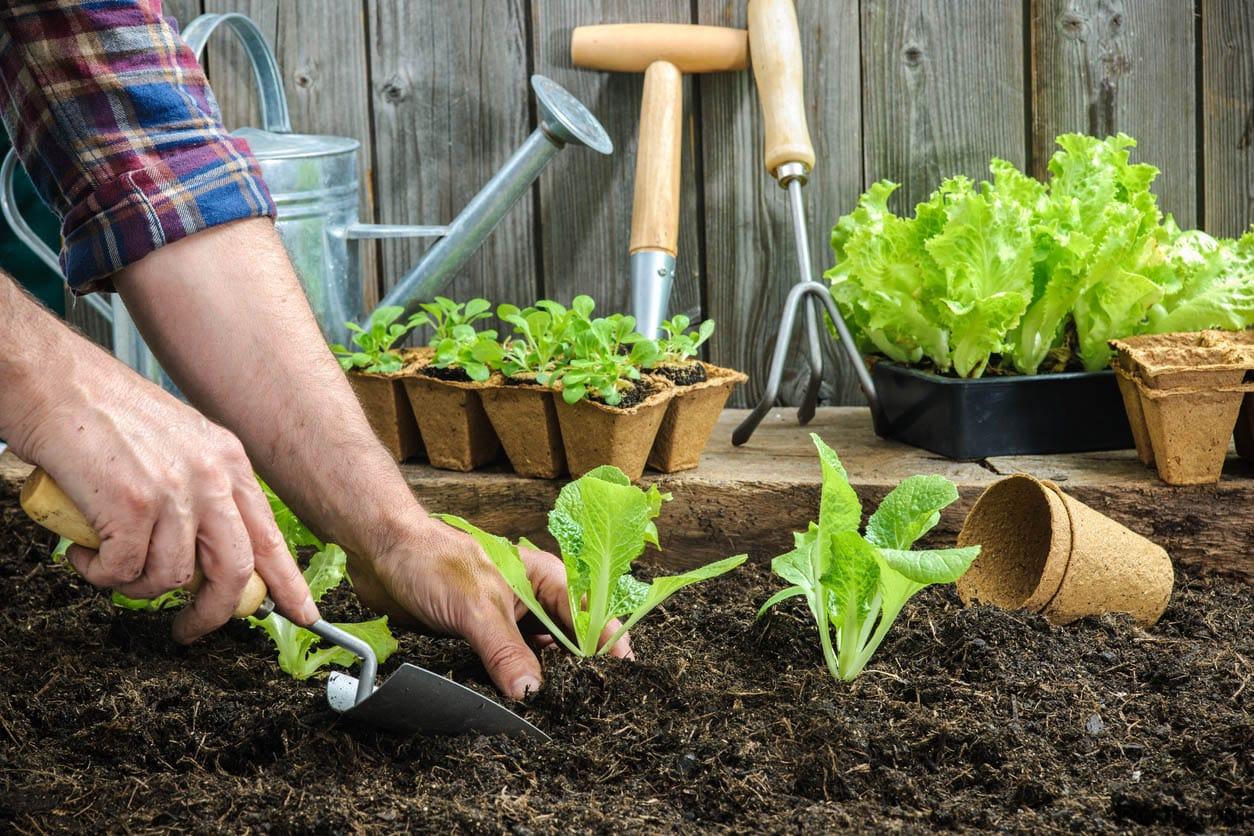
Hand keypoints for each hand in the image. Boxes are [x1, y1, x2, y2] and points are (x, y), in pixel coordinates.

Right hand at [11, 353, 318, 641]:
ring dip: (135, 587)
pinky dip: (99, 573)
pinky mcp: (132, 505)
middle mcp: (212, 476)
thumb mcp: (178, 443)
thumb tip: (202, 551)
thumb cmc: (103, 414)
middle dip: (213, 612)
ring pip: (171, 578)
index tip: (303, 614)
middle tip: (189, 628)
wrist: (53, 381)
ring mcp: (175, 491)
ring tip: (110, 565)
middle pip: (234, 570)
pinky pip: (123, 571)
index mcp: (229, 461)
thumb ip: (201, 490)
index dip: (288, 583)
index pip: (269, 536)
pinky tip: (85, 552)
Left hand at [347, 517, 632, 699]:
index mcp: (543, 578)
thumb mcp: (476, 607)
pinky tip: (515, 706)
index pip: (588, 614)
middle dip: (578, 670)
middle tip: (588, 705)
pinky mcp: (480, 639)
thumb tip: (532, 693)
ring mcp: (506, 621)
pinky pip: (506, 668)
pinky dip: (512, 686)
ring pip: (537, 657)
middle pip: (568, 640)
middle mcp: (530, 600)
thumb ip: (505, 650)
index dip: (606, 643)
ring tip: (557, 712)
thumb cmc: (432, 559)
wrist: (381, 552)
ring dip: (543, 681)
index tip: (620, 675)